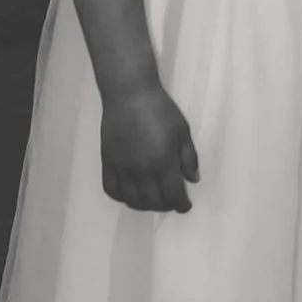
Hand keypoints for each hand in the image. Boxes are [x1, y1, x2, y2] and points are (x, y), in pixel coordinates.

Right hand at [99, 83, 197, 212]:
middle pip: (152, 202)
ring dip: (144, 205)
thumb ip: (188, 158)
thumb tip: (194, 179)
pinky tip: (131, 193)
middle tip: (172, 202)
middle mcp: (141, 172)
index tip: (185, 206)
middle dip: (165, 206)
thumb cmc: (160, 109)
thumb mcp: (182, 131)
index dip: (181, 204)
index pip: (173, 195)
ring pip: (132, 200)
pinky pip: (112, 191)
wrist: (130, 96)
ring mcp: (122, 170)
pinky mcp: (108, 164)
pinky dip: (122, 197)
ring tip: (153, 200)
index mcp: (162, 163)